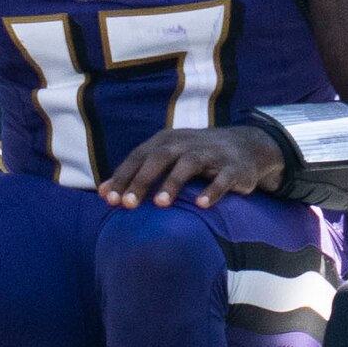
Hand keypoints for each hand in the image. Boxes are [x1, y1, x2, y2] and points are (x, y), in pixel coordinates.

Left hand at [101, 117, 285, 207]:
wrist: (245, 146)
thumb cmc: (195, 156)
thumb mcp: (166, 158)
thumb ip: (136, 173)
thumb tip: (102, 193)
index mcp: (167, 141)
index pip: (140, 156)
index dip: (124, 176)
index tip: (109, 199)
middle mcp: (187, 143)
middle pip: (160, 157)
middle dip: (142, 180)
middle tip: (128, 204)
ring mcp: (212, 154)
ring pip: (189, 163)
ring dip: (173, 182)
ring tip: (161, 204)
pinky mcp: (234, 167)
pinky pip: (223, 178)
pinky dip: (212, 190)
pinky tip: (201, 205)